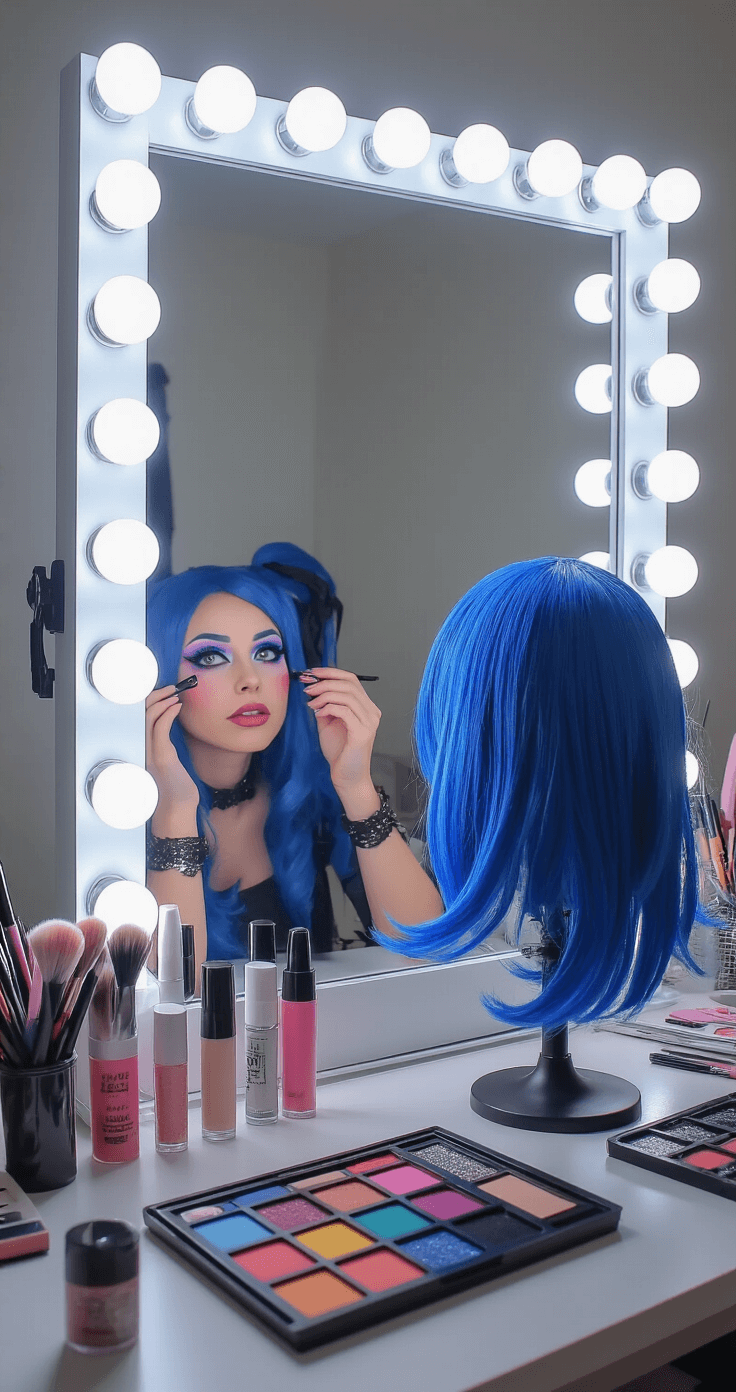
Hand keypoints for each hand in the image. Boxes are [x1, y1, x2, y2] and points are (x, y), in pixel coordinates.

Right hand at [145, 685, 199, 826]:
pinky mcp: (161, 756)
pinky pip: (160, 728)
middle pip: (141, 713)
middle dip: (155, 695)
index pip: (140, 718)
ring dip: (163, 700)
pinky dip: (168, 713)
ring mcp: (150, 752)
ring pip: (148, 717)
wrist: (176, 810)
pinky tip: (177, 707)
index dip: (150, 701)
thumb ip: (167, 747)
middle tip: (171, 688)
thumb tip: (174, 729)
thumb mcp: (171, 763)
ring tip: (175, 694)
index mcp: (144, 748)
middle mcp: (143, 748)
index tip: (164, 692)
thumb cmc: (176, 788)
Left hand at [301, 669, 380, 806]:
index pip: (351, 680)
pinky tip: (318, 713)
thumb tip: (313, 689)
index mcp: (366, 707)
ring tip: (311, 702)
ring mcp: (369, 722)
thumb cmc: (339, 752)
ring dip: (324, 695)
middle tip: (307, 687)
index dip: (331, 672)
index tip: (312, 673)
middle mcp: (371, 712)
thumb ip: (325, 705)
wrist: (347, 776)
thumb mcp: (328, 723)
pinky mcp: (362, 732)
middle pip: (349, 683)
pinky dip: (328, 707)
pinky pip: (344, 710)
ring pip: (346, 695)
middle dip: (325, 681)